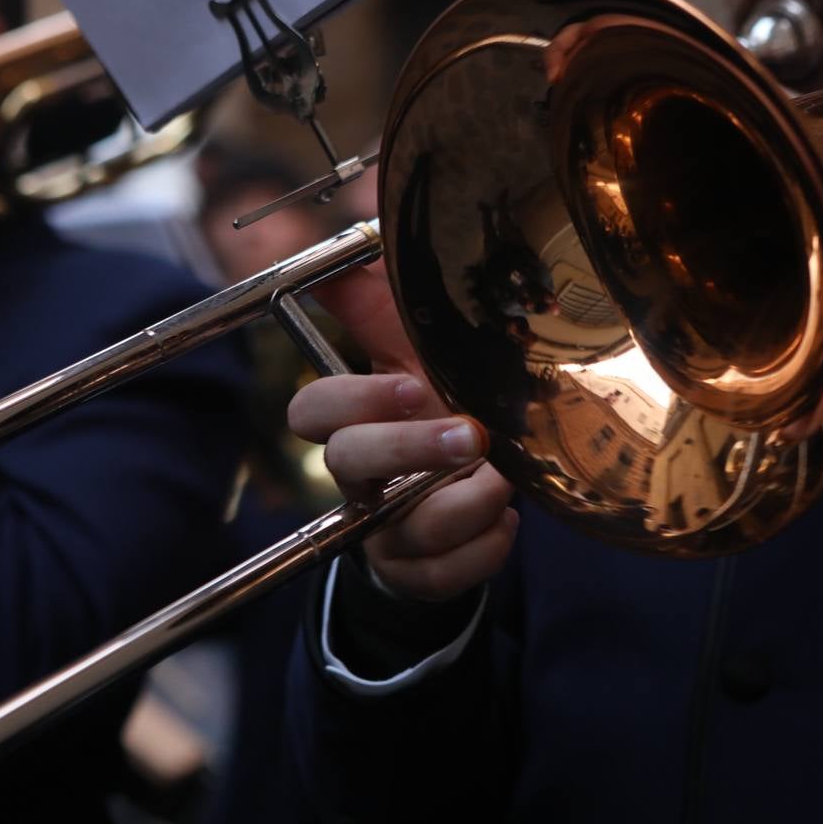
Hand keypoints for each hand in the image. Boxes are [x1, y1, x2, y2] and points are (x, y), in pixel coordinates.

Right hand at [288, 263, 517, 601]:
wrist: (471, 490)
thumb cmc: (441, 405)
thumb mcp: (418, 352)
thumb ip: (382, 304)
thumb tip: (349, 248)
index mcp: (354, 422)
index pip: (312, 411)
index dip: (353, 401)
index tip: (411, 385)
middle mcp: (360, 480)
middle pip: (346, 464)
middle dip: (410, 448)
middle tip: (472, 434)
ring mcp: (387, 532)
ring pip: (406, 529)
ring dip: (464, 503)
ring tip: (505, 478)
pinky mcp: (420, 575)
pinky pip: (444, 575)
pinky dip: (486, 547)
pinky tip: (510, 520)